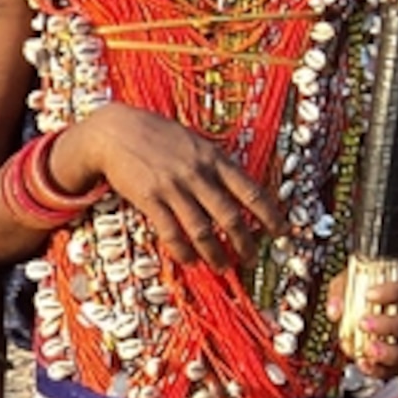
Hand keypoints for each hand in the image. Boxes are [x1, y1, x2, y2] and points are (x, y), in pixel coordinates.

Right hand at [71, 106, 281, 270]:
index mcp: (215, 158)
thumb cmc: (158, 135)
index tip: (281, 231)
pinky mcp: (150, 199)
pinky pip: (172, 232)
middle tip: (251, 258)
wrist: (115, 130)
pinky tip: (191, 260)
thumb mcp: (196, 142)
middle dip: (245, 243)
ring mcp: (173, 187)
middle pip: (230, 217)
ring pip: (203, 230)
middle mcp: (198, 173)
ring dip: (216, 254)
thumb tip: (239, 188)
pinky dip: (184, 251)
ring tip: (223, 266)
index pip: (251, 191)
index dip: (269, 215)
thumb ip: (216, 163)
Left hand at [334, 265, 397, 379]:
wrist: (374, 302)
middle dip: (391, 326)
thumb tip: (335, 311)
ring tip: (368, 350)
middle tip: (364, 324)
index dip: (396, 292)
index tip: (370, 295)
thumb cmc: (371, 285)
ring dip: (391, 352)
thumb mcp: (354, 278)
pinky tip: (364, 363)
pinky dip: (381, 369)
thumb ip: (343, 290)